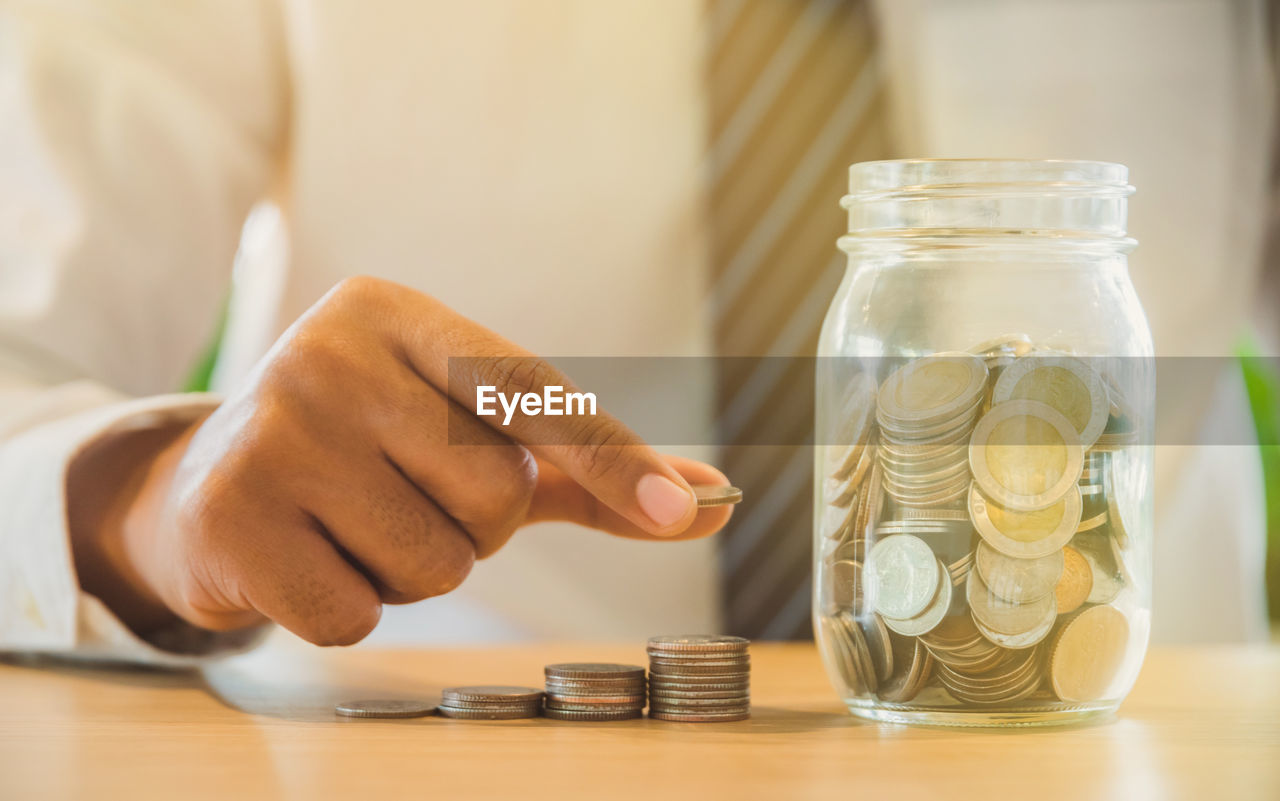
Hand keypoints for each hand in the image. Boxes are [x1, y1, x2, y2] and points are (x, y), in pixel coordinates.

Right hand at [70, 277, 731, 644]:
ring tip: (355, 526)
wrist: (207, 483)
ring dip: (415, 571)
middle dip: (474, 526)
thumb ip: (588, 471)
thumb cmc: (370, 454)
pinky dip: (350, 607)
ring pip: (435, 563)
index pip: (531, 394)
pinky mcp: (229, 515)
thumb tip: (711, 499)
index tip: (684, 511)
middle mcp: (329, 354)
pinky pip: (357, 614)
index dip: (614, 458)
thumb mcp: (472, 442)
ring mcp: (271, 431)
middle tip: (407, 496)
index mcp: (396, 314)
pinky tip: (307, 558)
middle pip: (496, 495)